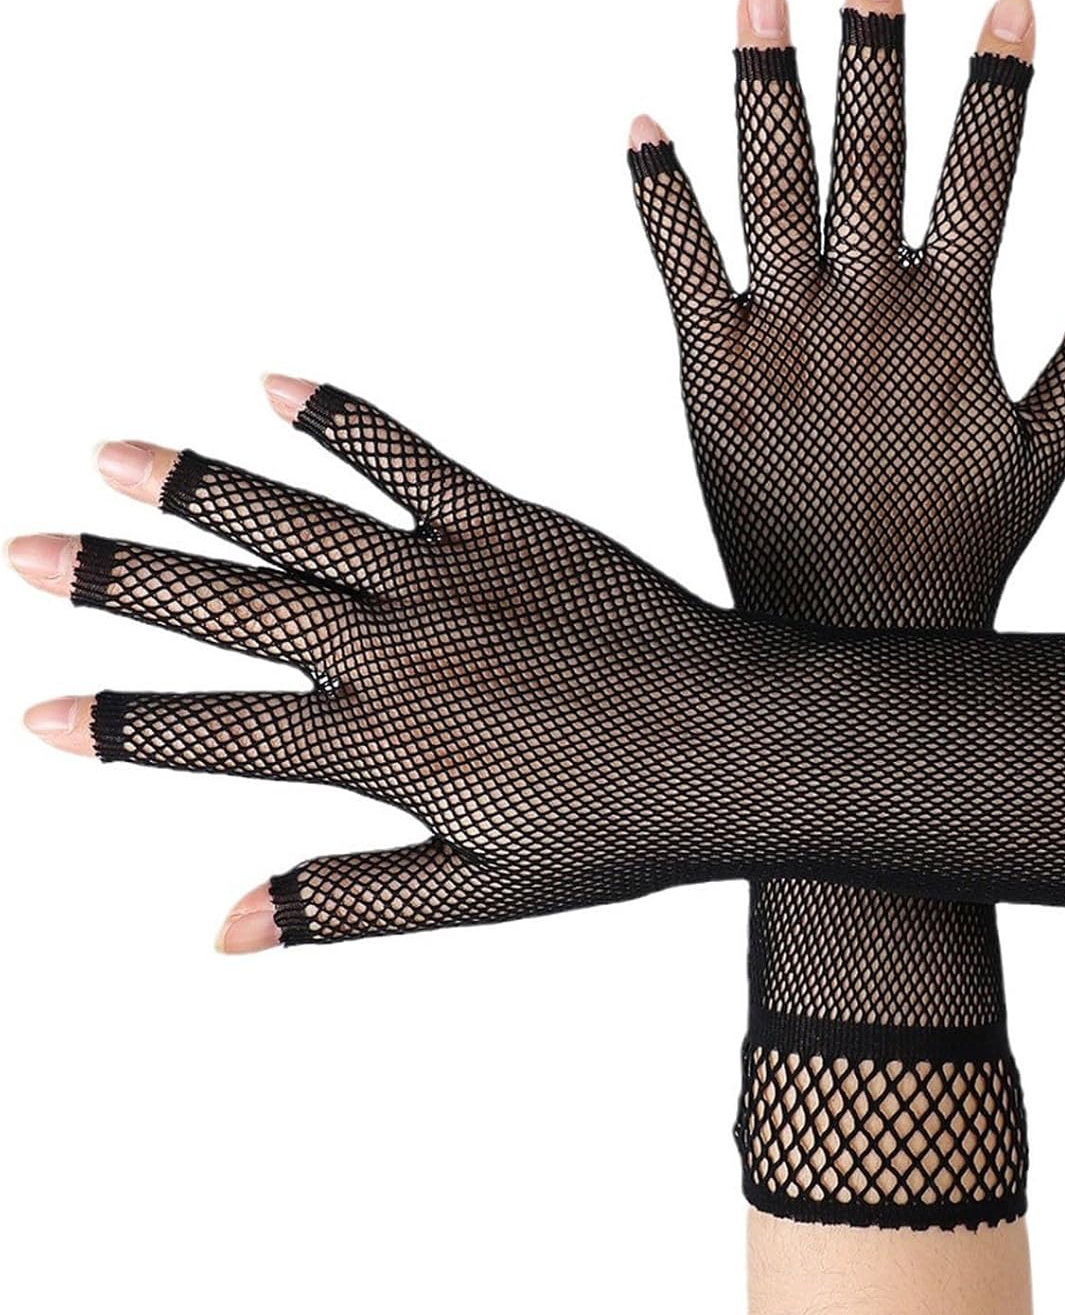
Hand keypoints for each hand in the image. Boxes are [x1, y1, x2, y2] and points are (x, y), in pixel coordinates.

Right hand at [12, 381, 728, 946]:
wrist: (743, 744)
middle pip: (233, 608)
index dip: (124, 724)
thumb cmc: (618, 829)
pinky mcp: (512, 523)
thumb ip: (345, 901)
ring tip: (111, 453)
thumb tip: (217, 932)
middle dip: (121, 582)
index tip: (40, 711)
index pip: (218, 735)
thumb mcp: (481, 891)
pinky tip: (273, 381)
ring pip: (300, 522)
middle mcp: (398, 652)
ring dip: (202, 487)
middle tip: (23, 550)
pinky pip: (411, 459)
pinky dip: (342, 419)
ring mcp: (453, 577)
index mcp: (383, 749)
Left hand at [628, 0, 1064, 628]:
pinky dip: (660, 196)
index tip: (1010, 1)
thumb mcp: (1046, 454)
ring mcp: (784, 337)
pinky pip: (681, 265)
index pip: (984, 176)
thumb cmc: (956, 548)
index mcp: (951, 322)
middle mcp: (868, 311)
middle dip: (874, 48)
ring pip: (775, 188)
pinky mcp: (711, 372)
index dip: (998, 87)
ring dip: (766, 86)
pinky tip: (639, 123)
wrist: (852, 635)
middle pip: (872, 154)